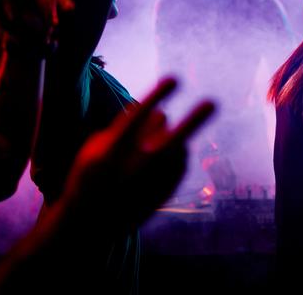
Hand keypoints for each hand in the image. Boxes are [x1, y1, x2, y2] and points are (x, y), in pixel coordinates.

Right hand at [61, 78, 214, 230]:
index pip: (139, 117)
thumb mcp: (94, 148)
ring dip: (170, 134)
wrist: (90, 224)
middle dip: (194, 121)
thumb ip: (124, 126)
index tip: (175, 79)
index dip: (158, 96)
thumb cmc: (90, 175)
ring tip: (149, 144)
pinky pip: (182, 159)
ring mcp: (153, 183)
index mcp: (111, 152)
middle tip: (212, 103)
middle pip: (172, 139)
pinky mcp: (167, 191)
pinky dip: (176, 152)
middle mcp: (135, 168)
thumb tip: (163, 114)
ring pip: (177, 144)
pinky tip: (160, 158)